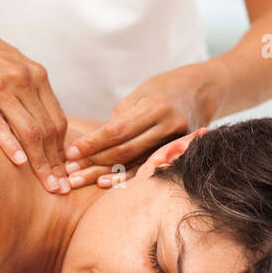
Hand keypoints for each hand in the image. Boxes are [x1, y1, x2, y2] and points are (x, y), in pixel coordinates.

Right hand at [0, 13, 70, 193]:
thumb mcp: (17, 66)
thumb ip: (33, 91)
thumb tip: (47, 124)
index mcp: (37, 76)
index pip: (58, 120)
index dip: (64, 149)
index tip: (68, 171)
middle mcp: (24, 81)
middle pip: (48, 130)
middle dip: (56, 163)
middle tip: (62, 188)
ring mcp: (1, 89)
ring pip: (29, 132)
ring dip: (40, 162)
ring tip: (47, 185)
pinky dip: (11, 146)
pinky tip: (20, 163)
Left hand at [64, 62, 225, 181]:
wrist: (202, 91)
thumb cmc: (164, 88)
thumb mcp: (140, 93)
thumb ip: (119, 118)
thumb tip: (93, 143)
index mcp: (156, 107)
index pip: (117, 131)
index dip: (92, 144)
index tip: (70, 153)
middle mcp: (168, 126)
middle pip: (125, 151)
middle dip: (93, 163)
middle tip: (68, 174)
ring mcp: (177, 142)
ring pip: (134, 164)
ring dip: (104, 174)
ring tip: (79, 182)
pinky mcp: (179, 153)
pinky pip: (148, 169)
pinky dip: (126, 178)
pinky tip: (105, 184)